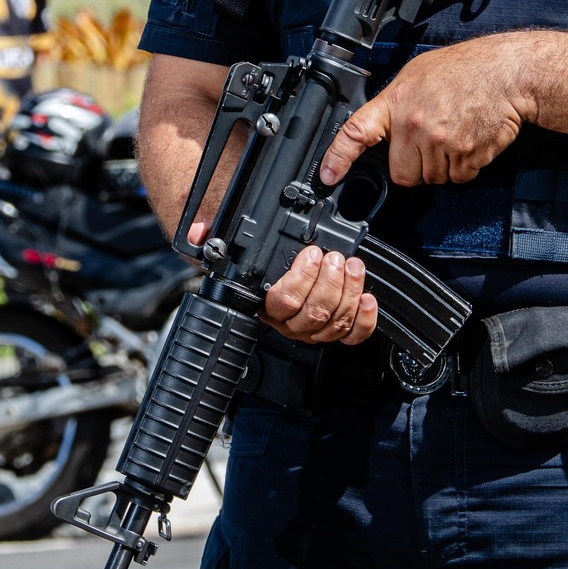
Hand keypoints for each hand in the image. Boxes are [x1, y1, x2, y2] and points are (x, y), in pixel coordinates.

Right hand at [183, 225, 375, 345]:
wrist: (269, 270)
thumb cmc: (255, 261)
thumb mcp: (233, 247)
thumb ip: (214, 238)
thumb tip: (200, 232)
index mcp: (263, 305)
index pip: (283, 302)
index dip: (302, 279)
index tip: (310, 252)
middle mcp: (288, 323)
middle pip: (314, 314)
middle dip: (330, 283)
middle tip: (335, 257)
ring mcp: (313, 329)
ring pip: (335, 323)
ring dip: (349, 292)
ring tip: (352, 266)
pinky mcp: (335, 331)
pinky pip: (352, 336)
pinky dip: (364, 320)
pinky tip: (367, 298)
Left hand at [318, 35, 535, 187]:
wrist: (507, 72)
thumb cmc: (464, 69)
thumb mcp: (416, 75)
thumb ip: (394, 104)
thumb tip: (379, 128)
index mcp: (396, 103)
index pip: (357, 133)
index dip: (338, 157)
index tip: (328, 176)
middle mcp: (414, 125)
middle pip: (401, 174)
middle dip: (414, 167)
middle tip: (429, 143)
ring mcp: (440, 142)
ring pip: (431, 178)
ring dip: (441, 167)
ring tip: (453, 135)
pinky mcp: (466, 155)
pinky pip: (458, 178)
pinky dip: (463, 168)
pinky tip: (468, 142)